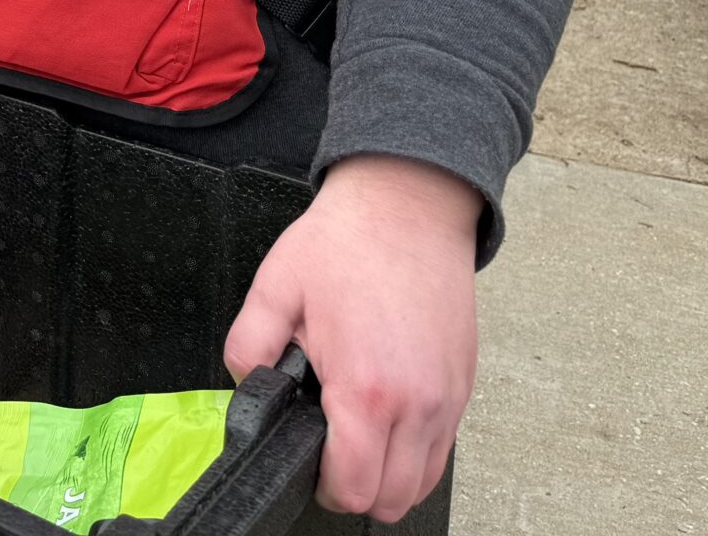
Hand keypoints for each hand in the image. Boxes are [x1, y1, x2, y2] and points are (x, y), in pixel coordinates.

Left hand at [223, 155, 480, 524]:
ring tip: (354, 435)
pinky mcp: (463, 388)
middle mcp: (418, 404)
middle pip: (391, 500)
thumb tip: (245, 386)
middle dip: (352, 487)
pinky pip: (441, 450)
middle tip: (326, 450)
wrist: (406, 206)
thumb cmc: (348, 242)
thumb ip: (246, 349)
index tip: (307, 461)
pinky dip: (413, 452)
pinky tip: (384, 418)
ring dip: (386, 476)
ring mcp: (447, 399)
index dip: (320, 484)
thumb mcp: (273, 289)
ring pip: (421, 483)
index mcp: (367, 388)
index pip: (352, 486)